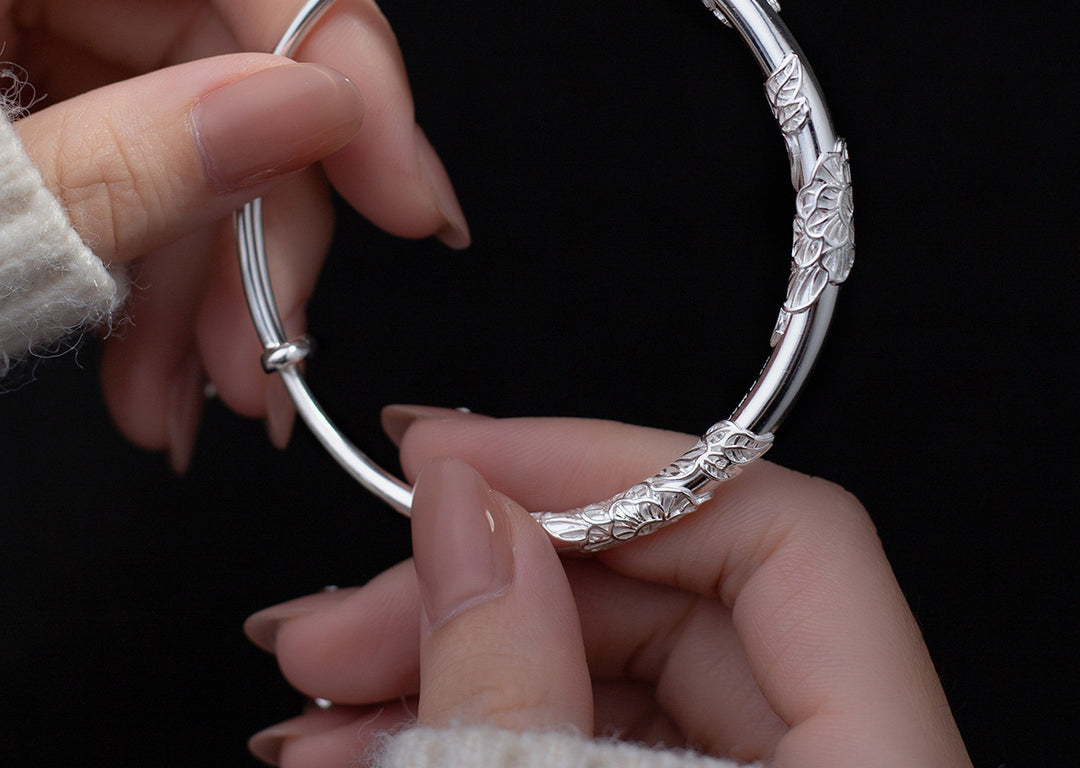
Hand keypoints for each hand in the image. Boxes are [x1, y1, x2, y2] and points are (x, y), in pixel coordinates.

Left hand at [0, 0, 467, 468]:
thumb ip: (127, 159)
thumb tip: (316, 106)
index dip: (337, 41)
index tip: (403, 187)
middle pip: (218, 43)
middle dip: (272, 215)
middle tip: (284, 346)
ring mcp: (2, 37)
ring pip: (192, 130)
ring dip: (218, 281)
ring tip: (205, 398)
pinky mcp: (11, 112)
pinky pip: (135, 175)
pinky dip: (158, 287)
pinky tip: (155, 375)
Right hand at [244, 411, 972, 766]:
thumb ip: (511, 688)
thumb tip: (462, 511)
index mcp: (878, 765)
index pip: (784, 531)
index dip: (615, 470)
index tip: (461, 458)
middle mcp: (840, 767)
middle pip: (671, 594)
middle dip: (482, 582)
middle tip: (339, 606)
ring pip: (605, 671)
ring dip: (445, 664)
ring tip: (311, 691)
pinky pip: (582, 739)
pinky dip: (468, 727)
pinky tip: (359, 742)